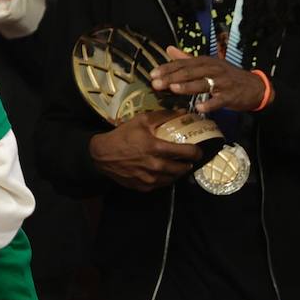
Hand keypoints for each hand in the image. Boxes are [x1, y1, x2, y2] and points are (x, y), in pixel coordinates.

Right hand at [88, 109, 204, 191]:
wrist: (102, 155)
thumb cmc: (122, 135)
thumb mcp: (141, 120)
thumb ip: (163, 116)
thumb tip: (183, 112)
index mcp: (156, 148)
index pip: (186, 152)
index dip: (196, 151)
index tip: (198, 150)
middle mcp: (156, 166)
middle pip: (182, 168)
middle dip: (189, 163)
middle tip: (189, 158)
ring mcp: (150, 179)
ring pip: (173, 178)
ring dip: (178, 172)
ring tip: (178, 165)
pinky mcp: (144, 187)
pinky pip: (161, 185)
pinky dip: (165, 178)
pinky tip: (163, 172)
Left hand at [151, 46, 267, 111]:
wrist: (254, 86)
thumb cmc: (226, 76)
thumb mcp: (208, 64)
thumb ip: (187, 59)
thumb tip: (168, 49)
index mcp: (205, 61)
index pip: (183, 63)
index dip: (167, 68)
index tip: (152, 74)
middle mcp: (213, 69)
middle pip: (190, 73)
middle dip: (172, 77)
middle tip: (156, 83)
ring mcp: (222, 83)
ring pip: (203, 84)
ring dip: (188, 86)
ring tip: (173, 89)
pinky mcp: (230, 96)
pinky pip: (219, 100)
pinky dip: (209, 104)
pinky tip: (199, 108)